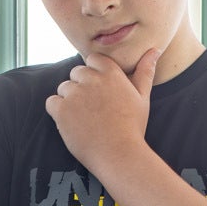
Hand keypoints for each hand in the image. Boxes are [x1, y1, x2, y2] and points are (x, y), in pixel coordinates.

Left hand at [44, 47, 159, 177]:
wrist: (119, 155)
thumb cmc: (133, 128)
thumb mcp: (142, 97)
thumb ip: (145, 71)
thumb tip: (155, 49)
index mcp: (111, 72)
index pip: (92, 60)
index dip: (94, 76)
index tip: (99, 93)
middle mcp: (91, 79)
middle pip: (76, 73)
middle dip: (81, 88)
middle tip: (93, 110)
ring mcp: (75, 94)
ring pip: (63, 88)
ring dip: (69, 100)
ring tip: (84, 119)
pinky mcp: (62, 110)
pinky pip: (51, 102)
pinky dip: (57, 112)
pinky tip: (71, 123)